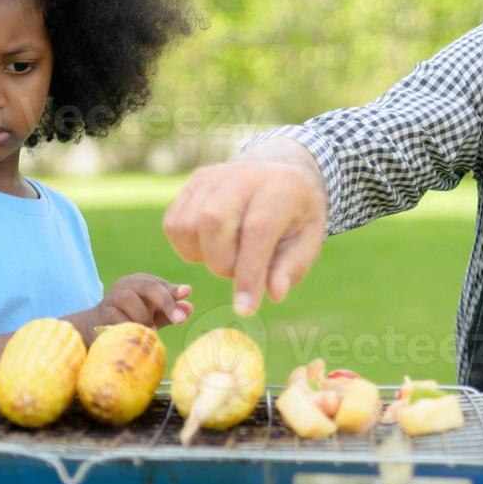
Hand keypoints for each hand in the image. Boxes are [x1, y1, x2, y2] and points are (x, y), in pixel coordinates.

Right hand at [99, 273, 192, 329]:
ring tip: (149, 331)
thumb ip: (171, 312)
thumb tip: (189, 308)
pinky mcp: (102, 312)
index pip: (161, 284)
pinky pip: (118, 319)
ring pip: (132, 301)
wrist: (95, 328)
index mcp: (142, 282)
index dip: (174, 290)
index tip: (187, 293)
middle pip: (149, 287)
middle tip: (180, 320)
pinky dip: (129, 327)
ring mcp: (113, 297)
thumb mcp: (154, 315)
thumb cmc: (131, 319)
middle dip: (166, 302)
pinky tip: (134, 334)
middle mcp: (127, 285)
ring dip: (144, 318)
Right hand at [163, 140, 328, 314]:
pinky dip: (188, 246)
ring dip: (204, 255)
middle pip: (212, 220)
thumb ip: (291, 268)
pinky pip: (173, 223)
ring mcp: (215, 175)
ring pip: (186, 224)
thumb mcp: (308, 242)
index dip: (249, 273)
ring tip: (229, 253)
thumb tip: (274, 293)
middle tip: (241, 268)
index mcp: (282, 187)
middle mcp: (244, 174)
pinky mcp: (195, 182)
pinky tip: (212, 244)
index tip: (246, 309)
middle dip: (222, 262)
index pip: (258, 229)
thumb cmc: (295, 217)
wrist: (281, 174)